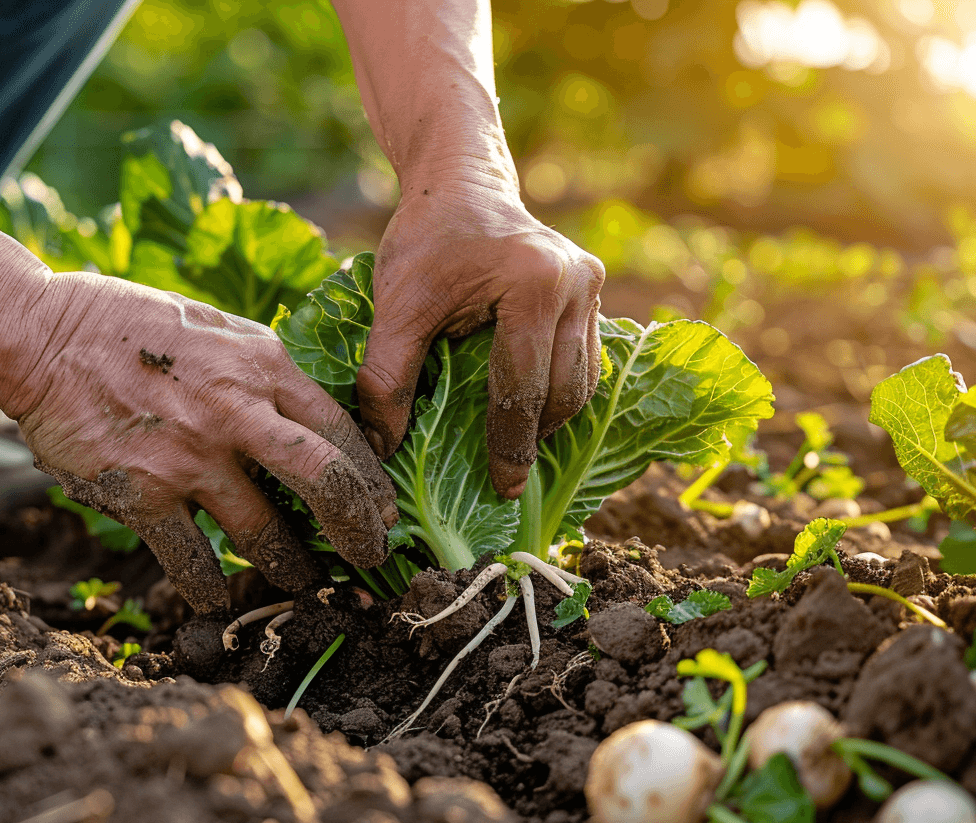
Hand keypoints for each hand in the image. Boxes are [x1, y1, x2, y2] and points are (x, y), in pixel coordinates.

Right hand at [0, 273, 397, 613]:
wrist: (39, 337)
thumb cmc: (132, 325)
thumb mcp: (218, 326)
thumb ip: (267, 366)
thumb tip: (318, 404)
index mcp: (262, 366)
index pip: (343, 430)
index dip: (373, 479)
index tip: (385, 510)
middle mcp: (235, 414)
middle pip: (324, 483)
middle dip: (358, 530)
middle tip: (369, 558)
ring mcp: (188, 458)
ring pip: (264, 535)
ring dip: (292, 570)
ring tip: (306, 585)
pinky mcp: (142, 496)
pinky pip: (192, 563)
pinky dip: (211, 592)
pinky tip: (221, 603)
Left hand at [357, 178, 604, 498]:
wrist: (459, 181)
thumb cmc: (425, 240)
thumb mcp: (395, 306)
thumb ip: (385, 377)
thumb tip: (381, 448)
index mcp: (534, 284)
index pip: (522, 388)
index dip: (510, 445)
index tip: (503, 488)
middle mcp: (576, 282)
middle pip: (563, 390)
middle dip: (536, 439)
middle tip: (511, 481)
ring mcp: (591, 283)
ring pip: (583, 378)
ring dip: (553, 419)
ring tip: (522, 452)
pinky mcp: (593, 286)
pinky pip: (584, 356)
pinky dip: (561, 389)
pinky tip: (534, 415)